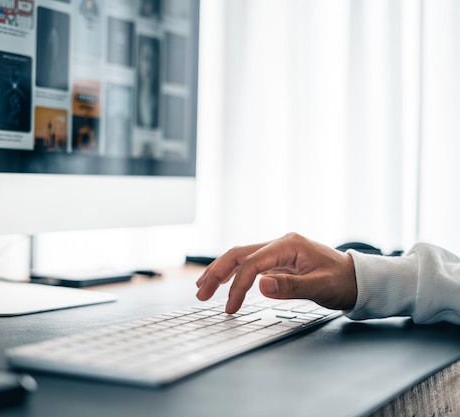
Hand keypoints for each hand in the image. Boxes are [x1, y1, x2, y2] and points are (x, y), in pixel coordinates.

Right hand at [195, 233, 356, 313]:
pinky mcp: (277, 260)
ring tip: (202, 287)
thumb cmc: (343, 282)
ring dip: (220, 272)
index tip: (231, 307)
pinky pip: (248, 264)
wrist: (358, 279)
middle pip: (238, 254)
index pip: (252, 263)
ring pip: (240, 256)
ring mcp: (277, 250)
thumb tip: (260, 285)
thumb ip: (291, 286)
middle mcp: (280, 243)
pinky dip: (232, 273)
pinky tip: (221, 282)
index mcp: (289, 245)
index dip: (238, 285)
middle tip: (201, 293)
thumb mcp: (321, 287)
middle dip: (217, 273)